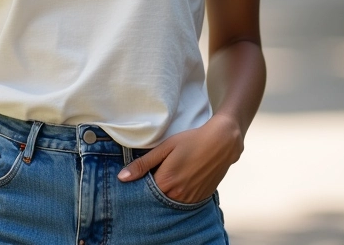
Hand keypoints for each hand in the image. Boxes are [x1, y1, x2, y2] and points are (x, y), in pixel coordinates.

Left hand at [117, 113, 243, 203]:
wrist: (221, 143)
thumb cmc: (191, 141)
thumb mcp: (165, 147)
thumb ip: (143, 164)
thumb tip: (122, 177)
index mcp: (166, 181)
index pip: (144, 191)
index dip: (142, 182)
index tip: (144, 172)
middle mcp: (177, 195)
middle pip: (157, 197)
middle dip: (154, 187)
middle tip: (158, 170)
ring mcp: (190, 199)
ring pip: (170, 200)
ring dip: (167, 191)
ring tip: (173, 172)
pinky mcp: (200, 199)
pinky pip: (183, 201)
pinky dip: (179, 193)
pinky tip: (183, 178)